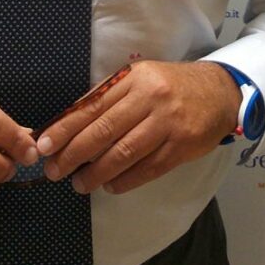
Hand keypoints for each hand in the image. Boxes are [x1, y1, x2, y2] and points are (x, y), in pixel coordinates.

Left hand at [35, 61, 239, 195]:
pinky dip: (125, 181)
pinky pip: (147, 169)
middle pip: (104, 131)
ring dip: (96, 173)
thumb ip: (109, 99)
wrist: (220, 92)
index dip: (64, 128)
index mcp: (134, 79)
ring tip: (80, 184)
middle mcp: (151, 98)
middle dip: (74, 155)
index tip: (44, 145)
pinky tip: (110, 186)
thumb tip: (68, 126)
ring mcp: (168, 123)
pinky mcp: (182, 146)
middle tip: (55, 171)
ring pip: (124, 153)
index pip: (92, 106)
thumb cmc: (171, 87)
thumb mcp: (140, 80)